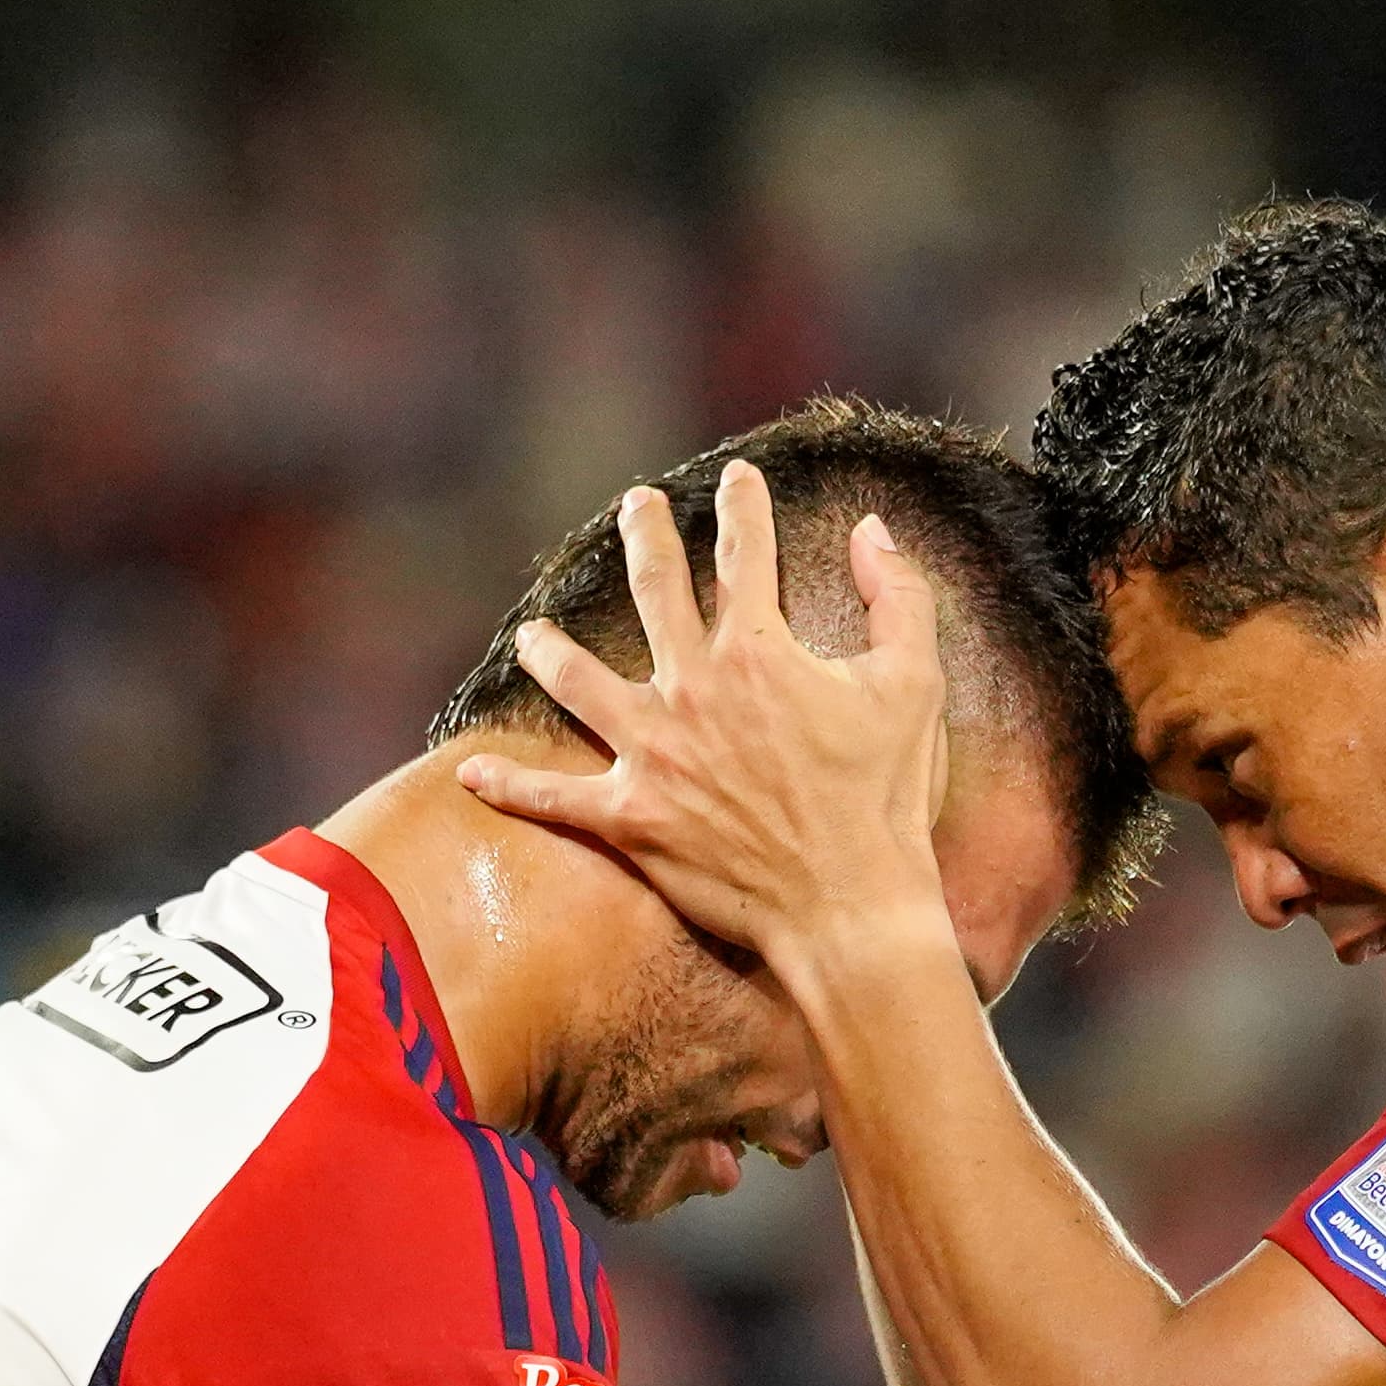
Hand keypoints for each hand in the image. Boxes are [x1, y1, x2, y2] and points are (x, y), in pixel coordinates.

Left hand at [454, 461, 955, 971]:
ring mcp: (651, 754)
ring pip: (579, 683)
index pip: (747, 557)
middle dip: (644, 539)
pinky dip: (509, 788)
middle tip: (635, 508)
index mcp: (757, 652)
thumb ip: (898, 596)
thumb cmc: (885, 799)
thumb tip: (872, 529)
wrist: (849, 906)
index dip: (744, 509)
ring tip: (533, 634)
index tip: (738, 479)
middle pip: (653, 594)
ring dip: (552, 652)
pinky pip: (553, 800)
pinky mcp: (629, 819)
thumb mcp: (915, 684)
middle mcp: (692, 690)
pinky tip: (470, 774)